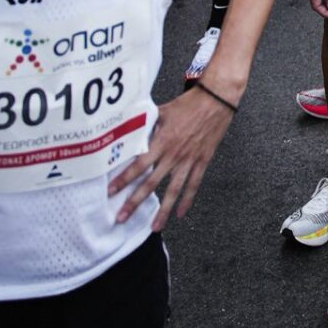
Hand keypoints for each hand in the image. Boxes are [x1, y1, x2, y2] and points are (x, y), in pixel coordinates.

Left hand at [109, 86, 235, 229]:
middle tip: (122, 218)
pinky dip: (187, 200)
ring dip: (163, 210)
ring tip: (154, 227)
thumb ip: (145, 124)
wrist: (216, 100)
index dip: (124, 179)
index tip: (111, 191)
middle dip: (135, 202)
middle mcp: (174, 155)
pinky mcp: (202, 161)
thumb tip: (128, 130)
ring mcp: (189, 160)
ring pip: (173, 190)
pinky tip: (180, 214)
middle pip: (151, 183)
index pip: (138, 165)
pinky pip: (194, 184)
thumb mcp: (162, 111)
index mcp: (162, 141)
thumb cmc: (188, 103)